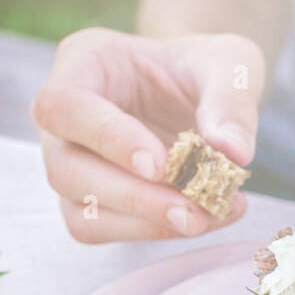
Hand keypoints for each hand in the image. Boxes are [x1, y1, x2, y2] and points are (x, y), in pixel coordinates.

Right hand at [31, 28, 264, 241]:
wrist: (201, 96)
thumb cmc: (203, 69)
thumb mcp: (230, 64)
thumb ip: (231, 99)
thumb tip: (231, 152)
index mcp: (83, 63)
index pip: (63, 104)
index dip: (107, 138)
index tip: (159, 165)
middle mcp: (63, 120)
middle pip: (66, 169)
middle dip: (133, 196)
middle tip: (193, 209)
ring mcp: (70, 165)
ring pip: (81, 211)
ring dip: (145, 222)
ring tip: (206, 216)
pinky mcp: (87, 203)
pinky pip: (102, 230)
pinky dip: (153, 231)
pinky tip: (204, 219)